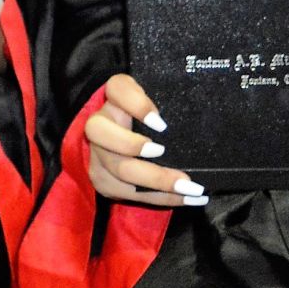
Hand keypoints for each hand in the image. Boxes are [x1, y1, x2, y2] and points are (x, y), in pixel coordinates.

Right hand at [84, 74, 207, 207]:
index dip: (136, 104)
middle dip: (134, 146)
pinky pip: (131, 193)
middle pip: (104, 134)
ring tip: (191, 188)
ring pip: (119, 170)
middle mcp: (99, 125)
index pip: (117, 89)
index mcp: (114, 97)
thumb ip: (165, 101)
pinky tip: (188, 199)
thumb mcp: (156, 101)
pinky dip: (162, 197)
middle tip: (169, 158)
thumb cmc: (150, 118)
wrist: (128, 140)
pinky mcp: (104, 180)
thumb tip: (188, 119)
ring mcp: (97, 155)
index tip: (161, 124)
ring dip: (157, 182)